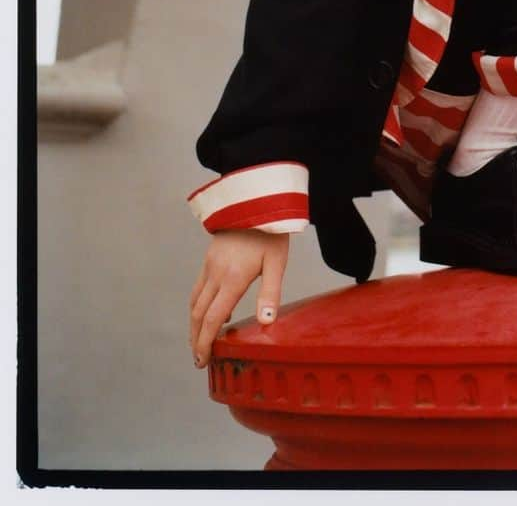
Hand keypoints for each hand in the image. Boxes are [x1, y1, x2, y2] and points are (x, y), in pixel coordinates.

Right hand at [189, 228, 288, 368]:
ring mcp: (210, 266)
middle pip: (198, 315)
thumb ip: (270, 292)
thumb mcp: (276, 262)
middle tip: (199, 360)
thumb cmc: (270, 232)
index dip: (206, 343)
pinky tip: (210, 312)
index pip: (213, 319)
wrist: (255, 201)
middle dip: (196, 340)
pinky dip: (198, 306)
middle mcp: (216, 274)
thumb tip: (265, 322)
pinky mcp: (209, 259)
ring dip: (194, 325)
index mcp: (233, 278)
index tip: (203, 361)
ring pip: (194, 302)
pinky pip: (198, 288)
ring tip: (199, 342)